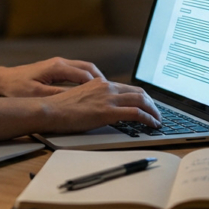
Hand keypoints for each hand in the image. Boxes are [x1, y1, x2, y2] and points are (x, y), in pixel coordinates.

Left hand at [0, 57, 104, 96]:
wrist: (3, 80)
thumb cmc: (17, 88)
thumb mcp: (36, 94)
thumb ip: (57, 95)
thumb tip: (77, 98)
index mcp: (57, 67)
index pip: (85, 75)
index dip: (98, 86)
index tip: (107, 96)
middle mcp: (60, 62)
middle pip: (89, 68)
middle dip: (101, 80)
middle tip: (111, 92)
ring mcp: (58, 64)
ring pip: (84, 68)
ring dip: (95, 79)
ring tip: (104, 92)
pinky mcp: (56, 68)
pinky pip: (77, 71)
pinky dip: (87, 79)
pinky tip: (90, 90)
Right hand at [40, 78, 161, 132]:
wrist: (50, 110)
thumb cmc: (60, 108)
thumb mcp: (81, 98)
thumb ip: (95, 100)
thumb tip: (104, 109)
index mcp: (100, 83)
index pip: (128, 88)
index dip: (142, 97)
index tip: (147, 105)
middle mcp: (107, 87)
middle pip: (138, 92)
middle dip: (152, 103)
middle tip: (157, 113)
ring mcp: (108, 98)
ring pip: (141, 100)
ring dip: (153, 111)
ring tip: (158, 120)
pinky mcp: (108, 111)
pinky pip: (136, 113)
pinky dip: (148, 118)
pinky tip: (152, 124)